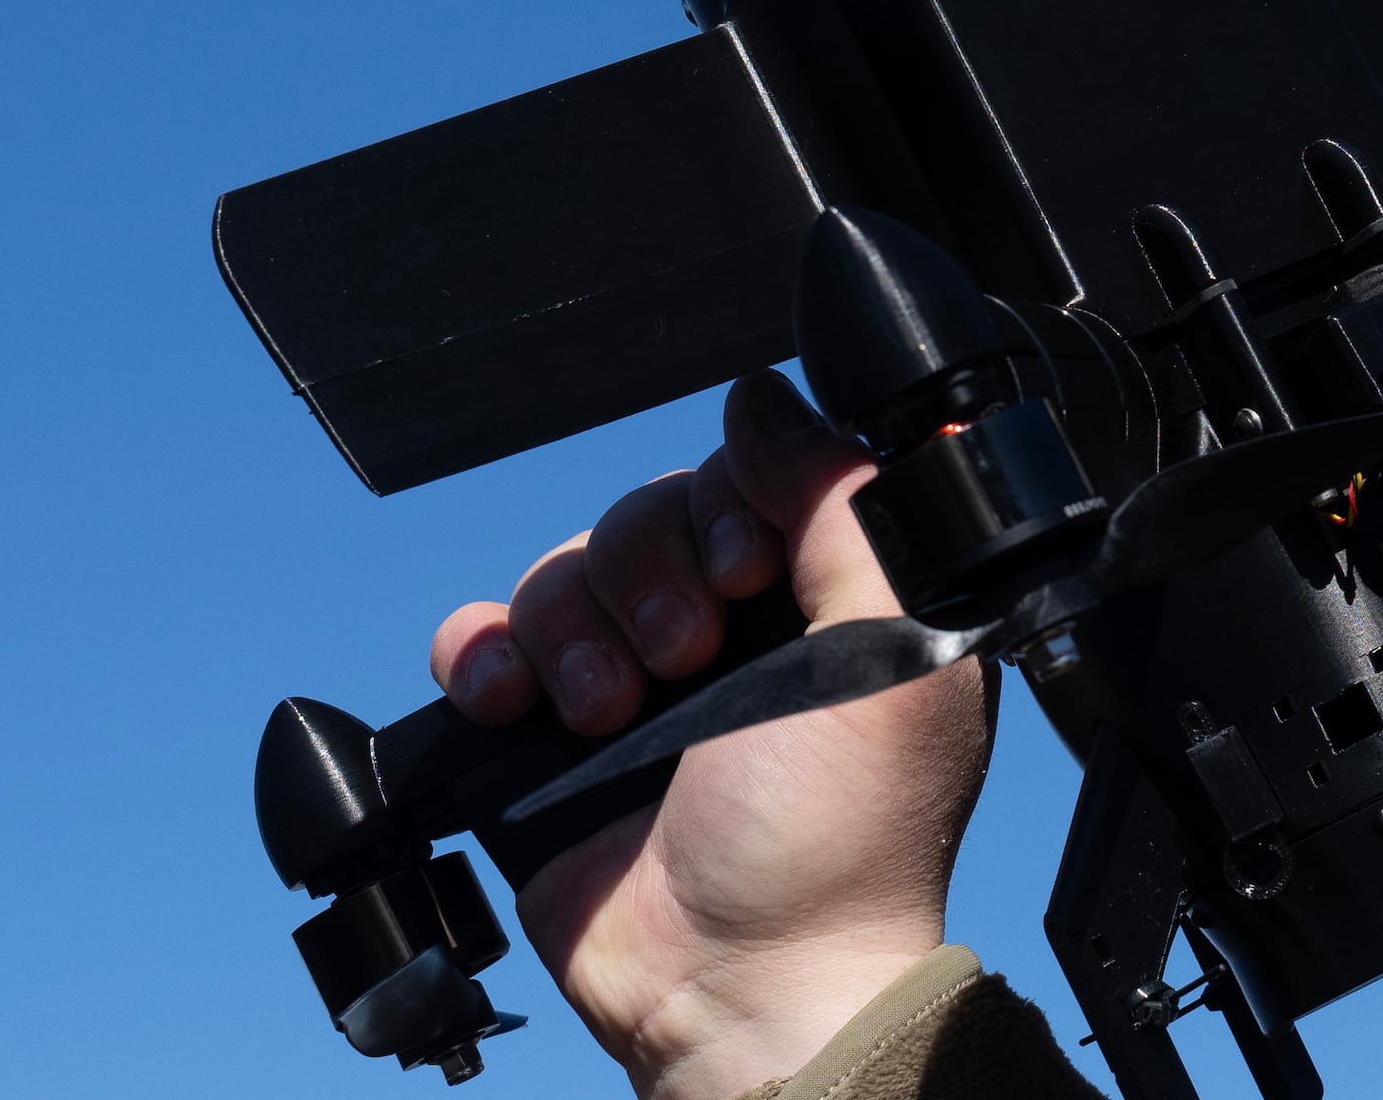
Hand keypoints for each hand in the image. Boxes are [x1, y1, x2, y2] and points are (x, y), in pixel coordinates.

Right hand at [430, 373, 995, 1099]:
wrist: (743, 984)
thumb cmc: (842, 839)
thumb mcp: (898, 650)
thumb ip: (848, 506)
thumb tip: (771, 398)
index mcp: (825, 598)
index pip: (750, 474)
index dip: (733, 500)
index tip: (747, 570)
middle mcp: (732, 630)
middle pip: (647, 513)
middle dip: (651, 575)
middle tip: (689, 661)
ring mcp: (634, 682)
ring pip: (566, 570)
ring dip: (575, 628)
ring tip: (615, 715)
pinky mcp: (547, 737)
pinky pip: (484, 639)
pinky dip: (484, 653)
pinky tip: (516, 704)